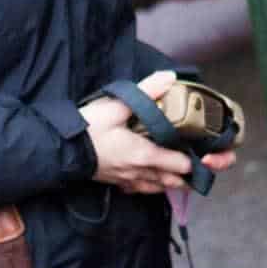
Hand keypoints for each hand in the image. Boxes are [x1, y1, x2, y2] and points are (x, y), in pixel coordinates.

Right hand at [82, 71, 197, 193]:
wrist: (59, 151)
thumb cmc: (88, 129)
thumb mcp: (116, 107)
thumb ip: (146, 93)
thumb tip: (170, 78)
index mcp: (145, 155)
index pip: (182, 164)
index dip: (198, 161)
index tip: (207, 153)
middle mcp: (140, 172)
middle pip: (175, 182)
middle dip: (191, 177)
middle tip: (202, 166)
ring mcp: (128, 180)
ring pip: (160, 188)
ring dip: (174, 182)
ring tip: (184, 173)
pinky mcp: (117, 183)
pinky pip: (142, 189)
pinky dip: (154, 185)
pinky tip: (153, 178)